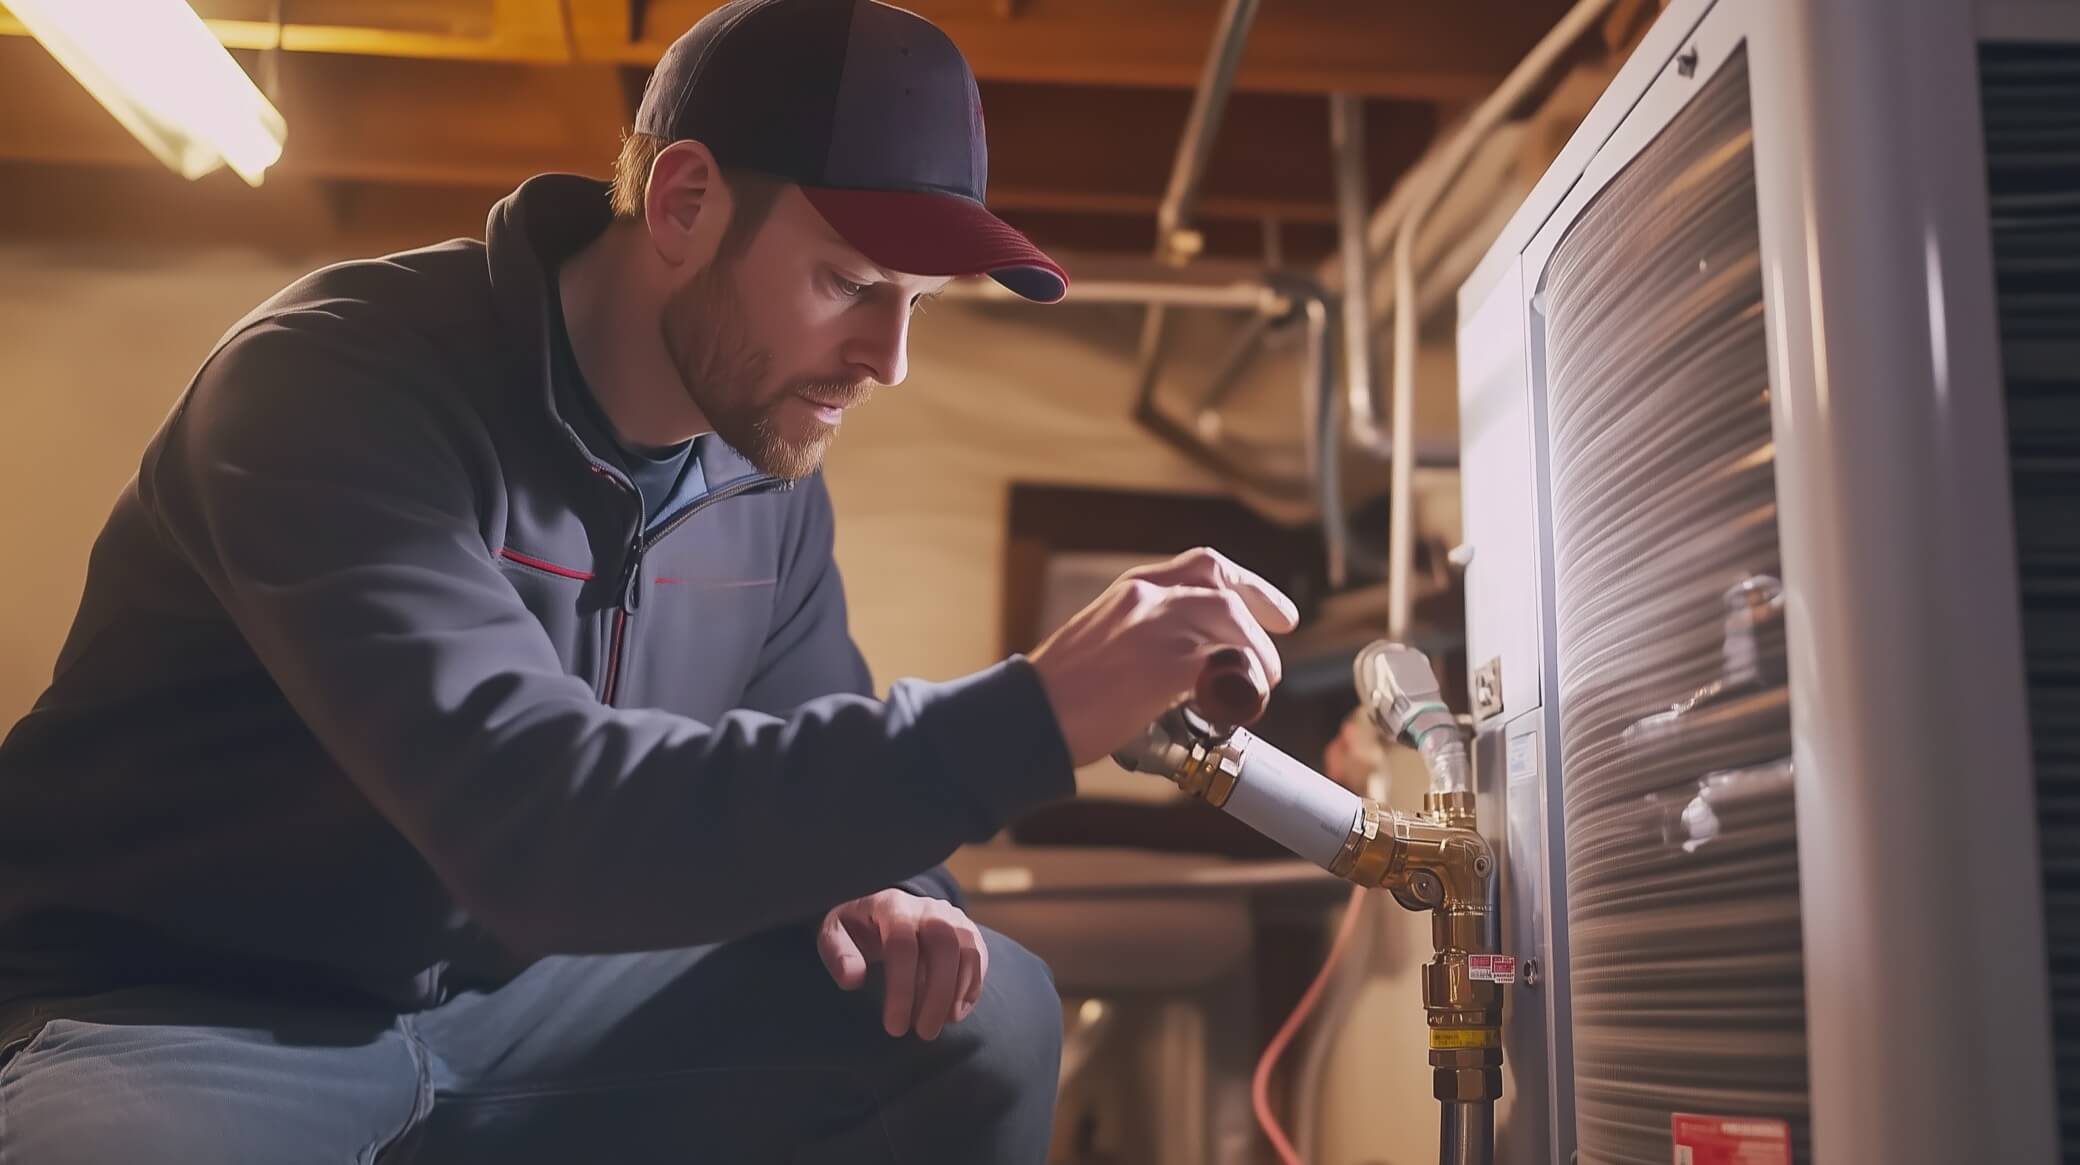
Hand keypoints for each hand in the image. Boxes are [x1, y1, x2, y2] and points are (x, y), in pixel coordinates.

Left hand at [818, 889, 987, 1040]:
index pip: (903, 944)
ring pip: (968, 951)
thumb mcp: (834, 933)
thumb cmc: (856, 928)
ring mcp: (952, 917)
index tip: (894, 1026)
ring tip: (936, 1026)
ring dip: (956, 995)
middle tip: (923, 1033)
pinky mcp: (967, 932)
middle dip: (936, 995)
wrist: (880, 908)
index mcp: (891, 905)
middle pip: (944, 944)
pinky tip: (951, 1014)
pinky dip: (970, 989)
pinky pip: (979, 958)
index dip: (901, 989)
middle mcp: (927, 907)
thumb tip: (852, 979)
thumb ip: (838, 953)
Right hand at [1028, 547, 1298, 764]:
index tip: (1268, 605)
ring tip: (1263, 681)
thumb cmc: (1059, 694)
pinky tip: (1241, 701)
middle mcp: (1145, 598)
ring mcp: (1155, 627)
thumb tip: (1183, 671)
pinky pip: (1222, 662)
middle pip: (1222, 586)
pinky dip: (1242, 680)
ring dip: (1257, 651)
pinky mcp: (1163, 664)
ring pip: (1230, 619)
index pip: (1201, 565)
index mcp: (1130, 590)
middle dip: (1262, 604)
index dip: (1245, 582)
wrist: (1028, 716)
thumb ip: (1142, 640)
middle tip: (1284, 630)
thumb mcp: (1102, 642)